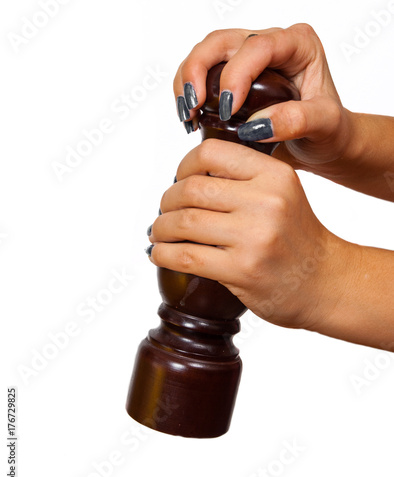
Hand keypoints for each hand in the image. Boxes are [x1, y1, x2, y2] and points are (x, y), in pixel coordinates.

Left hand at [147, 139, 352, 330]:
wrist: (323, 282)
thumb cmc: (295, 238)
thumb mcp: (281, 195)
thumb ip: (242, 180)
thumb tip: (185, 178)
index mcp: (274, 175)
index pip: (211, 153)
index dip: (182, 166)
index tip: (177, 181)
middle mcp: (266, 201)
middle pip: (191, 190)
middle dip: (166, 202)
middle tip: (164, 213)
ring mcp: (254, 237)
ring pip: (183, 222)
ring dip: (160, 229)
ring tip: (158, 234)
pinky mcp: (243, 270)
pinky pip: (185, 257)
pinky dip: (162, 254)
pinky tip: (159, 254)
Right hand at [174, 24, 354, 176]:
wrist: (320, 143)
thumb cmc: (329, 131)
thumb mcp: (324, 125)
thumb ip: (297, 121)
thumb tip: (257, 125)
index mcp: (298, 45)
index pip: (258, 47)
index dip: (236, 74)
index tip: (227, 110)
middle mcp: (271, 45)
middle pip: (222, 42)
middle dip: (198, 70)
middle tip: (193, 106)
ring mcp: (249, 59)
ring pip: (206, 53)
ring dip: (187, 80)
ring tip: (187, 114)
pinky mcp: (233, 76)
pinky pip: (202, 72)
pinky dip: (189, 92)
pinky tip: (190, 117)